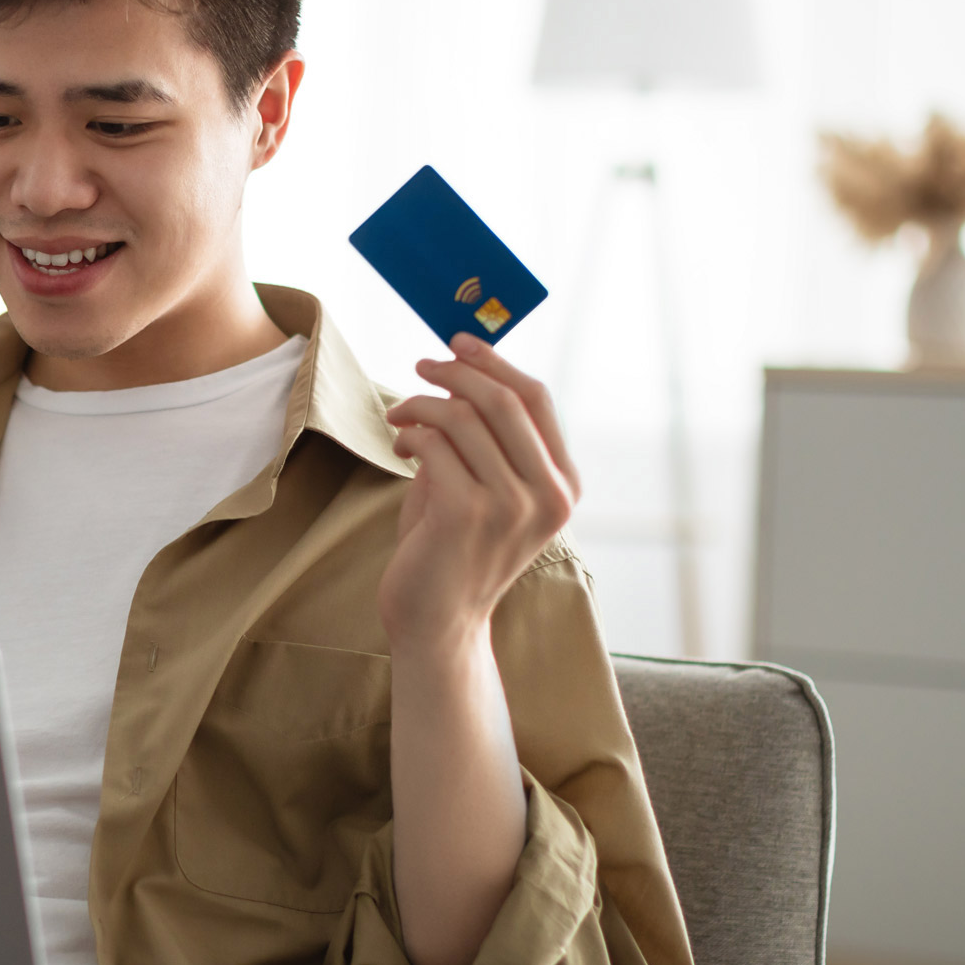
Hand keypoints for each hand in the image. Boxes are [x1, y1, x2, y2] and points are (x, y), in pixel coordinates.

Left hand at [377, 335, 581, 652]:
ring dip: (422, 404)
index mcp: (564, 485)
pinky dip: (410, 433)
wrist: (437, 622)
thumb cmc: (453, 549)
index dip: (495, 362)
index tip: (459, 342)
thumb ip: (487, 438)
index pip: (538, 398)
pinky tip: (400, 445)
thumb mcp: (487, 487)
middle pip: (503, 398)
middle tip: (420, 367)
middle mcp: (549, 495)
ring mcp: (512, 506)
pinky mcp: (467, 514)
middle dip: (455, 372)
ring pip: (463, 417)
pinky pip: (434, 444)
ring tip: (400, 416)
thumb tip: (461, 370)